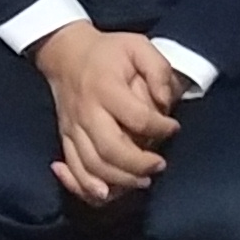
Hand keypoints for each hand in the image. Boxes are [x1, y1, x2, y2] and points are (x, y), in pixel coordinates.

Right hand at [36, 22, 182, 205]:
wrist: (65, 53)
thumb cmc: (108, 52)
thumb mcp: (138, 46)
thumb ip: (158, 69)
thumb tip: (166, 100)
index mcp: (106, 88)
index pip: (137, 118)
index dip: (161, 128)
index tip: (174, 127)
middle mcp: (86, 112)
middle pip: (111, 150)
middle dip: (139, 165)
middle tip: (160, 165)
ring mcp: (72, 129)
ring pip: (92, 166)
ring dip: (119, 181)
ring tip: (142, 181)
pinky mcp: (65, 139)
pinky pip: (73, 169)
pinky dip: (84, 187)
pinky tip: (104, 194)